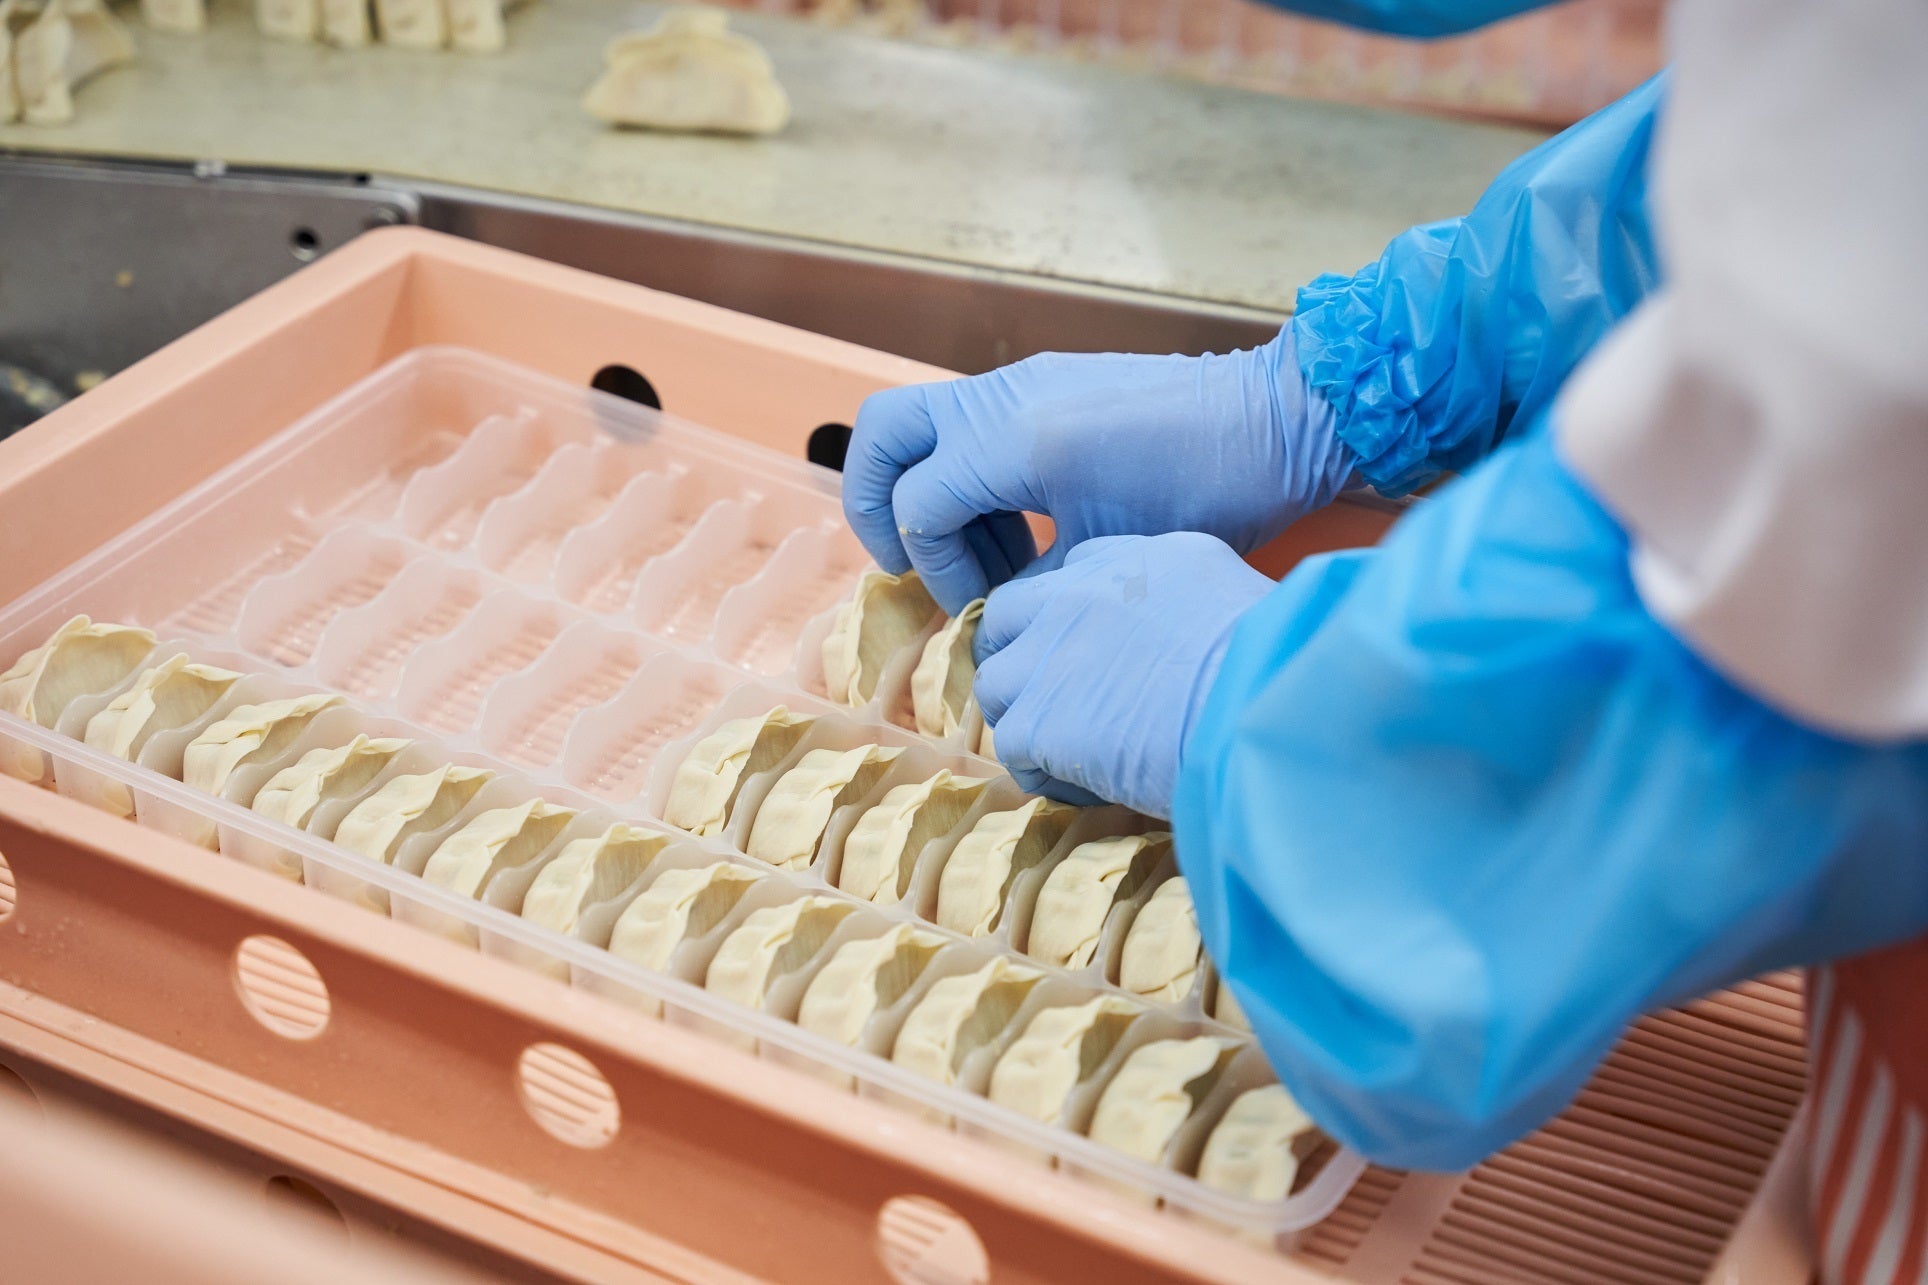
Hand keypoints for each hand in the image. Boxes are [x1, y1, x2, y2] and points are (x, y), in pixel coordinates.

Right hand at [843, 331, 1352, 614]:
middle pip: (880, 435)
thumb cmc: (1211, 491)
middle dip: (877, 505)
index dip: (933, 567)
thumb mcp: (1112, 554)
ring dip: (932, 498)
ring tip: (991, 565)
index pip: (917, 504)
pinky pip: (970, 428)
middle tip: (917, 562)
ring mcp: (1023, 384)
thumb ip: (1033, 580)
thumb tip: (992, 614)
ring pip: (919, 430)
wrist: (1278, 423)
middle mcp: (1004, 398)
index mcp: (1015, 439)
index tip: (977, 605)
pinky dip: (969, 480)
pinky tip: (1021, 535)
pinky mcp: (1046, 386)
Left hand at [973, 533, 1273, 817]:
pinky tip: (1085, 784)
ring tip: (1070, 749)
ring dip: (1026, 715)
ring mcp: (1047, 656)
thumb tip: (1174, 631)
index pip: (1069, 576)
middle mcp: (1075, 595)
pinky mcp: (1036, 720)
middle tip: (1050, 696)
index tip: (1090, 651)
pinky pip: (1012, 748)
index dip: (1069, 618)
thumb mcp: (1228, 590)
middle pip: (1009, 616)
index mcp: (1130, 558)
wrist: (1260, 710)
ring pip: (997, 684)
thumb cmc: (1273, 663)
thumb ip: (1181, 597)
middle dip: (1019, 652)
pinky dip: (1041, 771)